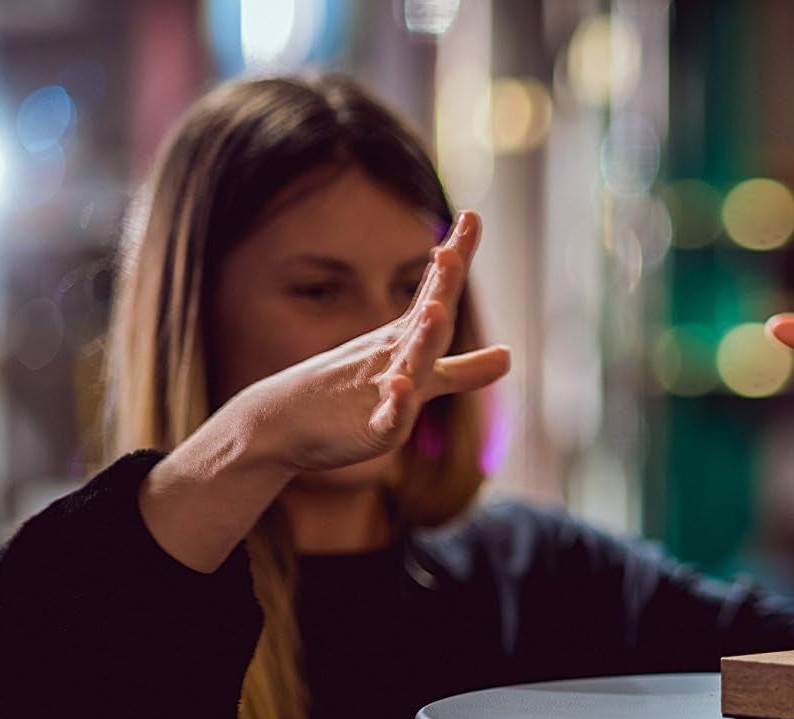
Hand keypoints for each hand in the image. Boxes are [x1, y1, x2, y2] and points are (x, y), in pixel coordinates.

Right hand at [241, 209, 510, 473]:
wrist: (286, 423)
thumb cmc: (353, 393)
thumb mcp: (420, 381)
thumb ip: (464, 370)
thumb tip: (507, 356)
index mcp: (407, 339)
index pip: (437, 293)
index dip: (456, 258)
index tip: (472, 215)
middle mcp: (396, 356)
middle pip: (426, 319)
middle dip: (440, 286)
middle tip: (451, 251)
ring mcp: (383, 390)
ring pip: (410, 363)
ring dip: (422, 337)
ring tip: (434, 309)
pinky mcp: (373, 429)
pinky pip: (388, 415)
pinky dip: (395, 403)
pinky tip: (399, 387)